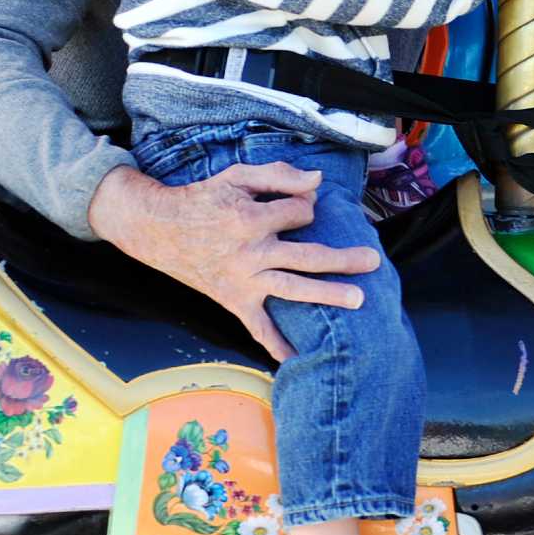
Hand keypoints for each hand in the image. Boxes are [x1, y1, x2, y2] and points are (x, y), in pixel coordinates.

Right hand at [86, 163, 379, 361]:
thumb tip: (318, 180)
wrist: (159, 229)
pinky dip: (276, 345)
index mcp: (251, 219)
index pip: (300, 213)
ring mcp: (244, 281)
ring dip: (327, 295)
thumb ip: (279, 174)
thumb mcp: (237, 176)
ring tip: (359, 300)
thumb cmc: (203, 198)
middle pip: (309, 256)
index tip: (299, 208)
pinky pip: (258, 327)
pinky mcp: (234, 301)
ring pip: (294, 289)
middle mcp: (251, 253)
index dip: (305, 207)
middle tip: (374, 260)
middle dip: (344, 259)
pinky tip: (297, 360)